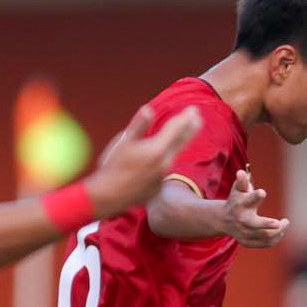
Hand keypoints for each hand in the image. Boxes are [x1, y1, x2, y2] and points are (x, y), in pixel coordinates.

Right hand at [83, 104, 202, 216]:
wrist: (108, 197)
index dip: (185, 118)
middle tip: (198, 118)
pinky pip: (162, 171)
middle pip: (182, 143)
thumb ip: (139, 126)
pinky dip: (162, 162)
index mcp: (157, 149)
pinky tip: (153, 161)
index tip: (193, 109)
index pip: (176, 129)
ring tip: (180, 135)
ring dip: (177, 144)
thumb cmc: (113, 167)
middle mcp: (164, 163)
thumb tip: (149, 109)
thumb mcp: (123, 142)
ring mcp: (162, 177)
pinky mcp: (157, 188)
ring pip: (172, 156)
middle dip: (191, 129)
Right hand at [219, 169, 288, 248]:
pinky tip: (281, 232)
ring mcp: (244, 233)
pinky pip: (265, 244)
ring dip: (278, 231)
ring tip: (285, 224)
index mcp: (241, 205)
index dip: (255, 196)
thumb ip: (242, 181)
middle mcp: (242, 220)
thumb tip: (241, 172)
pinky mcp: (247, 242)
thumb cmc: (236, 201)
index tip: (262, 192)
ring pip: (264, 236)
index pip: (248, 200)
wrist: (223, 220)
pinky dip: (275, 239)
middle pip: (256, 225)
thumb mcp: (238, 190)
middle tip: (282, 222)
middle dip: (268, 224)